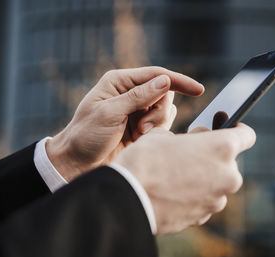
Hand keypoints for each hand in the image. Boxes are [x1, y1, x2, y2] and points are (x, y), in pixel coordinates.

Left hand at [47, 67, 203, 180]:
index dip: (178, 81)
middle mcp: (130, 94)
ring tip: (139, 135)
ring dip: (157, 124)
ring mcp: (136, 112)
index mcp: (119, 82)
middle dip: (159, 111)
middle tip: (143, 128)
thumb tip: (165, 80)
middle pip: (164, 93)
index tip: (198, 90)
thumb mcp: (110, 113)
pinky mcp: (140, 129)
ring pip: (165, 110)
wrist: (77, 163)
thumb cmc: (86, 136)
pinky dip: (156, 133)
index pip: (156, 75)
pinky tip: (140, 141)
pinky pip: (161, 125)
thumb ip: (138, 97)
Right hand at [113, 123, 255, 234]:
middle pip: (228, 161)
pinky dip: (193, 195)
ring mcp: (217, 199)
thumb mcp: (162, 135)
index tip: (226, 128)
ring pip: (216, 183)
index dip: (236, 129)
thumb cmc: (144, 160)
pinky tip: (171, 192)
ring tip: (174, 175)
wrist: (128, 198)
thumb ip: (184, 137)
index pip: (246, 135)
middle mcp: (227, 175)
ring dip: (202, 177)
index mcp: (222, 147)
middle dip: (211, 156)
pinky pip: (204, 200)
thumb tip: (186, 143)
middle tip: (187, 153)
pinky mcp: (204, 216)